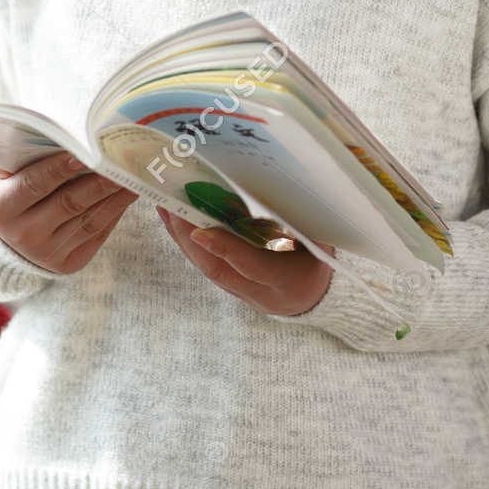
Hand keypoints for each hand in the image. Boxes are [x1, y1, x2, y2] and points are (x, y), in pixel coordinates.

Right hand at [0, 150, 137, 274]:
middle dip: (99, 181)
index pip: (35, 183)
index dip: (60, 168)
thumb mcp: (2, 171)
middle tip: (122, 162)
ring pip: (89, 220)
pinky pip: (97, 234)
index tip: (84, 154)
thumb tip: (52, 127)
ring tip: (135, 175)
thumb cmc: (9, 188)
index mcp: (1, 207)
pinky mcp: (68, 262)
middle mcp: (23, 234)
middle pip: (69, 203)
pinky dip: (115, 212)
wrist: (5, 236)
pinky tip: (128, 194)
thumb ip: (20, 151)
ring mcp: (47, 253)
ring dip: (116, 196)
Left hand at [155, 206, 333, 316]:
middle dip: (190, 239)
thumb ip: (301, 224)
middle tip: (170, 206)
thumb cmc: (323, 260)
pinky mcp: (235, 288)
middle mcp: (263, 294)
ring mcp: (246, 294)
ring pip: (209, 269)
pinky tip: (176, 222)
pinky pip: (209, 265)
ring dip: (183, 239)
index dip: (227, 249)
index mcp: (290, 281)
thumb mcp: (323, 243)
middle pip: (220, 270)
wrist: (319, 298)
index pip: (255, 266)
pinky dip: (190, 243)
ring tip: (165, 208)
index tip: (199, 229)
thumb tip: (280, 189)